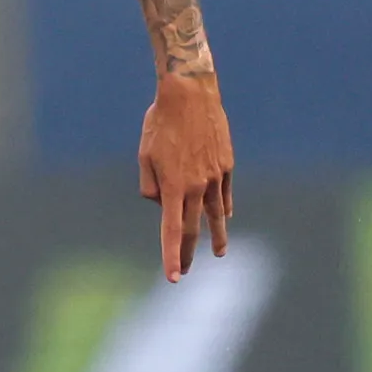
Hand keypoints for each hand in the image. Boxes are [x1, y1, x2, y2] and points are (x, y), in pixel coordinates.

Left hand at [138, 71, 232, 281]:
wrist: (190, 94)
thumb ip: (150, 186)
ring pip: (216, 215)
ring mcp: (215, 176)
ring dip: (216, 237)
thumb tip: (162, 205)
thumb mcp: (144, 155)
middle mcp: (197, 186)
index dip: (172, 256)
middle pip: (194, 229)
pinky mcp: (227, 164)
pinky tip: (224, 217)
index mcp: (173, 186)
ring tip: (219, 254)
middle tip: (186, 271)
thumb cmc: (160, 123)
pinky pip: (224, 194)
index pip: (172, 231)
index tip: (174, 277)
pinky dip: (223, 207)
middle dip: (189, 253)